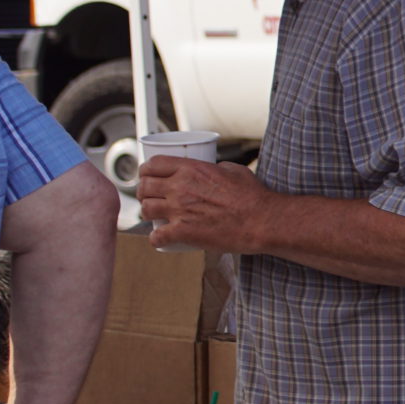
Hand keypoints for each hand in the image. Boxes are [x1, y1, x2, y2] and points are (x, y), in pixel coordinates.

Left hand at [138, 157, 268, 253]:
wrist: (261, 221)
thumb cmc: (252, 196)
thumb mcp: (233, 170)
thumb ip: (215, 167)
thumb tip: (210, 170)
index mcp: (190, 169)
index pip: (154, 164)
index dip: (145, 170)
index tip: (147, 176)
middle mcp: (180, 188)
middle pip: (144, 186)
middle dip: (143, 192)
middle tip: (149, 197)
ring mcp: (179, 211)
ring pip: (145, 210)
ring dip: (147, 213)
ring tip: (155, 217)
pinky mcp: (183, 233)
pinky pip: (156, 236)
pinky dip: (155, 239)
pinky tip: (160, 239)